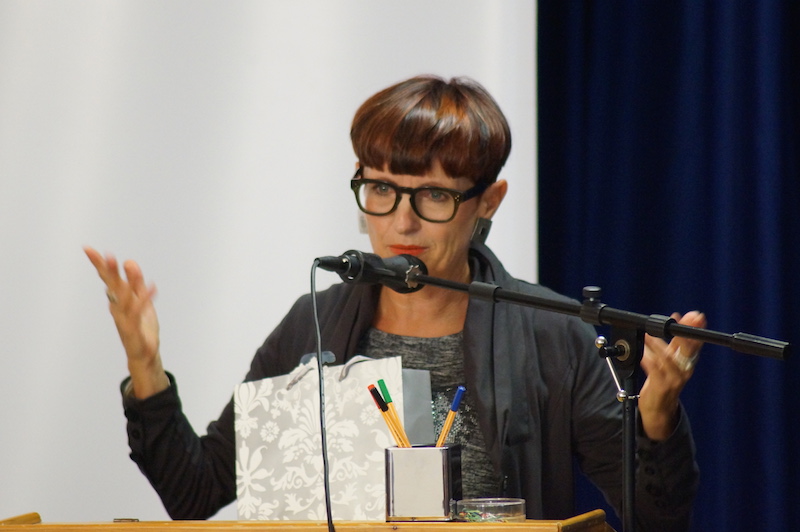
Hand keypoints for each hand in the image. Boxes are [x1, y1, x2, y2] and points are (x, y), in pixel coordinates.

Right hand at [84, 246, 168, 398]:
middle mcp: (118, 308)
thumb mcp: (141, 301)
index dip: (100, 265)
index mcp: (119, 300)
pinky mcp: (133, 329)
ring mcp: (125, 319)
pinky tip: (152, 286)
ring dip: (126, 281)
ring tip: (126, 264)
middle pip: (113, 286)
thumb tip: (129, 262)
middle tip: (105, 254)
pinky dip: (145, 299)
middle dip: (109, 270)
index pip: (108, 279)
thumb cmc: (141, 328)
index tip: (88, 249)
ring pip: (124, 297)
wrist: (144, 355)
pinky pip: (139, 312)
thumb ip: (136, 283)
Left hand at [639, 311, 706, 439]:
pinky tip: (643, 351)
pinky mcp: (661, 387)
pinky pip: (654, 370)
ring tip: (648, 333)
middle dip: (684, 334)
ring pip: (667, 359)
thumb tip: (678, 317)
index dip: (695, 329)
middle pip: (686, 350)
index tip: (695, 316)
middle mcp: (684, 370)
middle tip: (681, 319)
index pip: (695, 343)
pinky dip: (648, 359)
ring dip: (657, 344)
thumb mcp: (672, 360)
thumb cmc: (664, 380)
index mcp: (687, 362)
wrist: (659, 409)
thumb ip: (675, 341)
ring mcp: (674, 379)